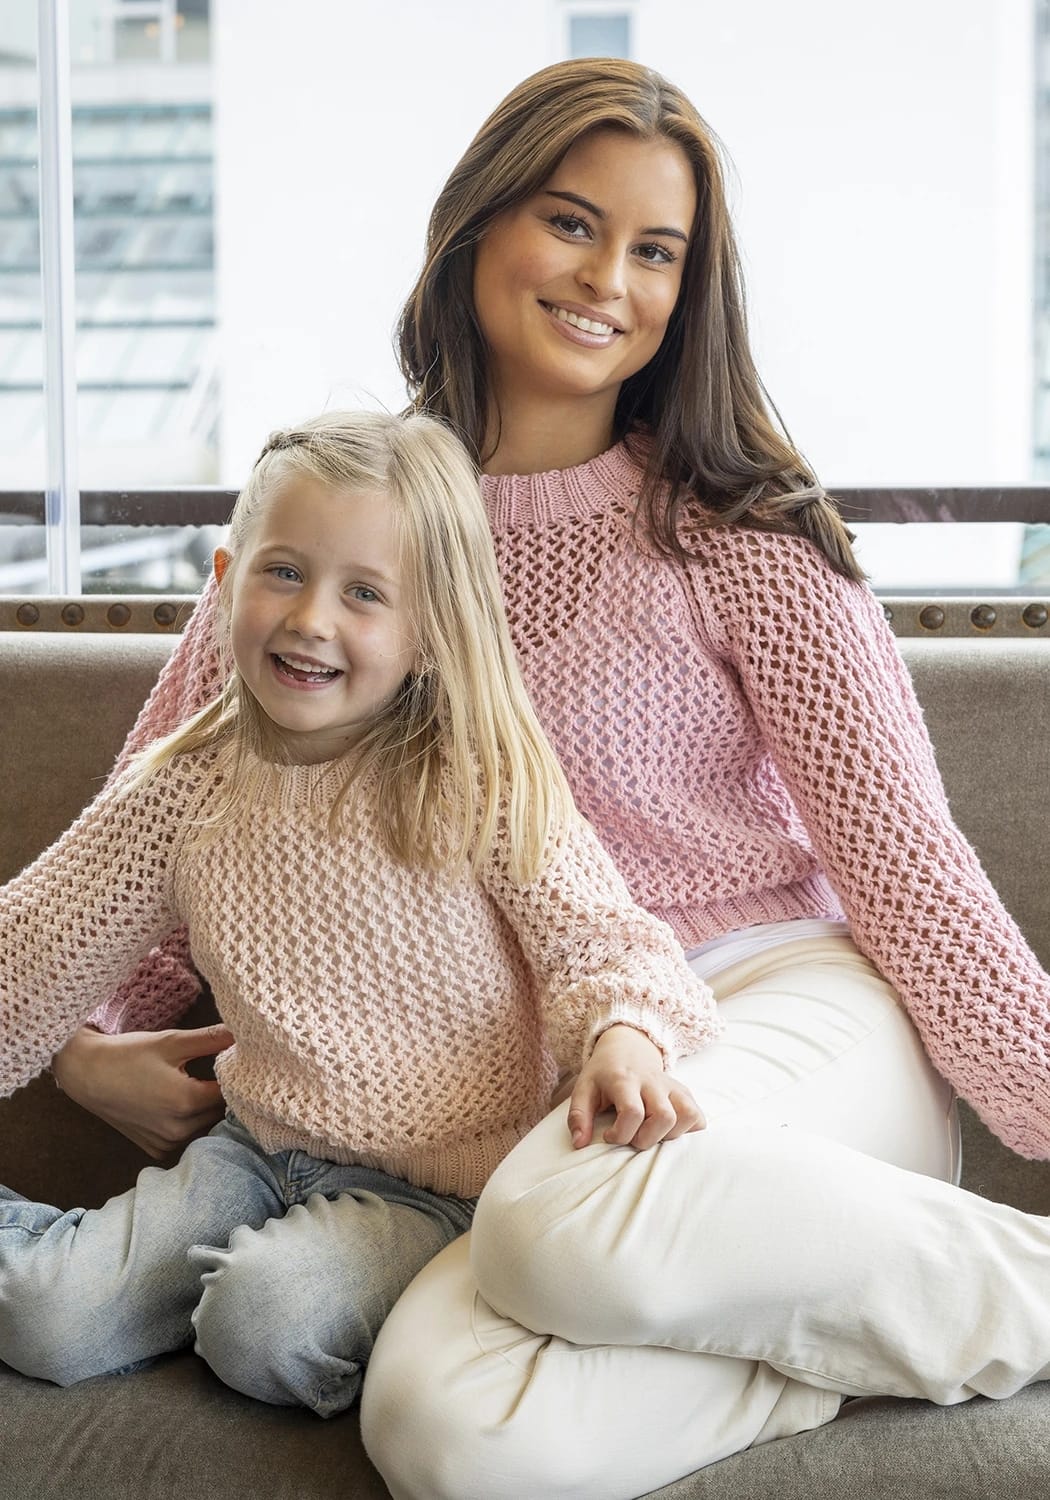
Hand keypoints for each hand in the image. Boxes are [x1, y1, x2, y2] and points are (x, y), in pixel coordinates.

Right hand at [52, 1024, 233, 1158]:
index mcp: (186, 1101)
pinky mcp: (154, 1148)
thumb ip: (211, 1039)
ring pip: (204, 1127)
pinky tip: (181, 1104)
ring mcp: (165, 1142)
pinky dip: (189, 1123)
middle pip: (219, 1113)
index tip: (239, 1066)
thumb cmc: (129, 1054)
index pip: (231, 1094)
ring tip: (201, 1086)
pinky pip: (185, 1137)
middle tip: (223, 1074)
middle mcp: (178, 1128)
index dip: (237, 1079)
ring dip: (207, 1111)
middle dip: (224, 1095)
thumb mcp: (172, 1042)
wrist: (86, 1074)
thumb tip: (243, 1031)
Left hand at [567, 1024, 704, 1151]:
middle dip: (647, 1139)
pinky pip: (698, 1115)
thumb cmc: (604, 1074)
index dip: (621, 1134)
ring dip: (670, 1135)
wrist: (627, 1048)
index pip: (633, 1112)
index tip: (609, 1136)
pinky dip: (688, 1129)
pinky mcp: (684, 1092)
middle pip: (664, 1116)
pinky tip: (668, 1129)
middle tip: (632, 1137)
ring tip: (651, 1134)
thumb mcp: (584, 1089)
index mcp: (625, 1080)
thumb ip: (578, 1116)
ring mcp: (671, 1086)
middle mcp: (652, 1081)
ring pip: (686, 1115)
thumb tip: (580, 1144)